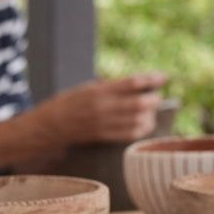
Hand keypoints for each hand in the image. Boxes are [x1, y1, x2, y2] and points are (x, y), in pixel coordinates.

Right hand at [42, 73, 166, 144]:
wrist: (50, 125)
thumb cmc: (70, 103)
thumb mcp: (88, 88)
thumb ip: (111, 88)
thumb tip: (137, 86)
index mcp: (99, 90)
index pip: (132, 82)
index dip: (151, 79)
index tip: (163, 77)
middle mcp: (103, 106)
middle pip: (138, 103)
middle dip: (153, 100)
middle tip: (158, 98)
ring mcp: (103, 123)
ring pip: (136, 120)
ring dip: (149, 116)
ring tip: (152, 112)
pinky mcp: (103, 136)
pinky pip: (128, 134)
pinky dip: (141, 129)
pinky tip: (145, 125)